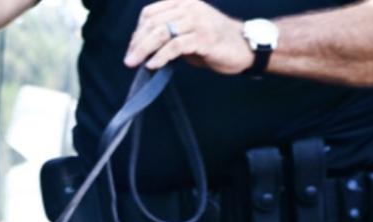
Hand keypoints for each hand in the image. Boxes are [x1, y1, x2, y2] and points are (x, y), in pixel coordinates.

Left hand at [124, 0, 250, 73]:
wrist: (244, 47)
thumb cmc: (214, 41)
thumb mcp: (187, 32)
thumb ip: (168, 34)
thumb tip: (143, 47)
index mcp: (183, 2)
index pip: (150, 13)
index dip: (137, 32)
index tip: (132, 49)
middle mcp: (189, 7)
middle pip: (153, 23)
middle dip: (137, 43)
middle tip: (129, 60)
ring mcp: (197, 21)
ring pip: (162, 33)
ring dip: (144, 49)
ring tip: (135, 63)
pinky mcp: (203, 38)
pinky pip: (175, 46)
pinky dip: (160, 56)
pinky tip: (153, 65)